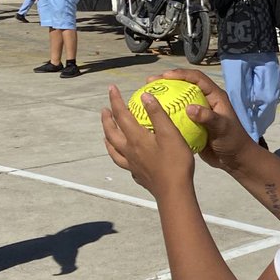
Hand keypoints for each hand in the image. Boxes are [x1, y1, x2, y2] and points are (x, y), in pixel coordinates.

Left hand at [102, 83, 194, 197]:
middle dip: (107, 119)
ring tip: (106, 132)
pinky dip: (117, 155)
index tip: (111, 88)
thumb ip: (157, 114)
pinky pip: (121, 162)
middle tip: (104, 109)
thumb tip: (144, 96)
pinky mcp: (137, 174)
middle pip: (111, 132)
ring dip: (107, 137)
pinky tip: (122, 155)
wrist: (174, 191)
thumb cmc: (175, 162)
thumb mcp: (170, 134)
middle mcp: (129, 150)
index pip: (121, 114)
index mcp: (136, 138)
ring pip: (113, 148)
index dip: (115, 100)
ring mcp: (131, 164)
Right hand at [157, 68, 260, 172]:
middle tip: (150, 82)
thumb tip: (189, 108)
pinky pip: (177, 117)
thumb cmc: (232, 141)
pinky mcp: (193, 124)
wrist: (235, 159)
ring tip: (148, 96)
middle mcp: (205, 101)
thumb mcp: (222, 128)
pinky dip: (166, 115)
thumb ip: (208, 117)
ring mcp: (198, 113)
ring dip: (164, 97)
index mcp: (215, 96)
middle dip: (168, 82)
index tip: (165, 76)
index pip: (197, 78)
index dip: (181, 74)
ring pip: (179, 100)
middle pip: (185, 85)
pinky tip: (152, 117)